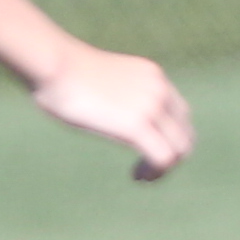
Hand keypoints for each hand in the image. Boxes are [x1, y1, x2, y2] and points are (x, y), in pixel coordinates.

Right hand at [32, 47, 193, 179]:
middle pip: (185, 132)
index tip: (147, 148)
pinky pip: (163, 157)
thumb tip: (102, 107)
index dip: (169, 136)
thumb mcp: (98, 78)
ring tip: (142, 176)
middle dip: (172, 155)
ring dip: (164, 168)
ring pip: (179, 148)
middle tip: (147, 168)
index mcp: (152, 76)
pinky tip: (137, 177)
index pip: (179, 113)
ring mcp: (151, 106)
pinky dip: (155, 173)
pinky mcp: (136, 125)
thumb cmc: (61, 72)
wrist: (53, 63)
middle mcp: (159, 90)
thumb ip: (112, 94)